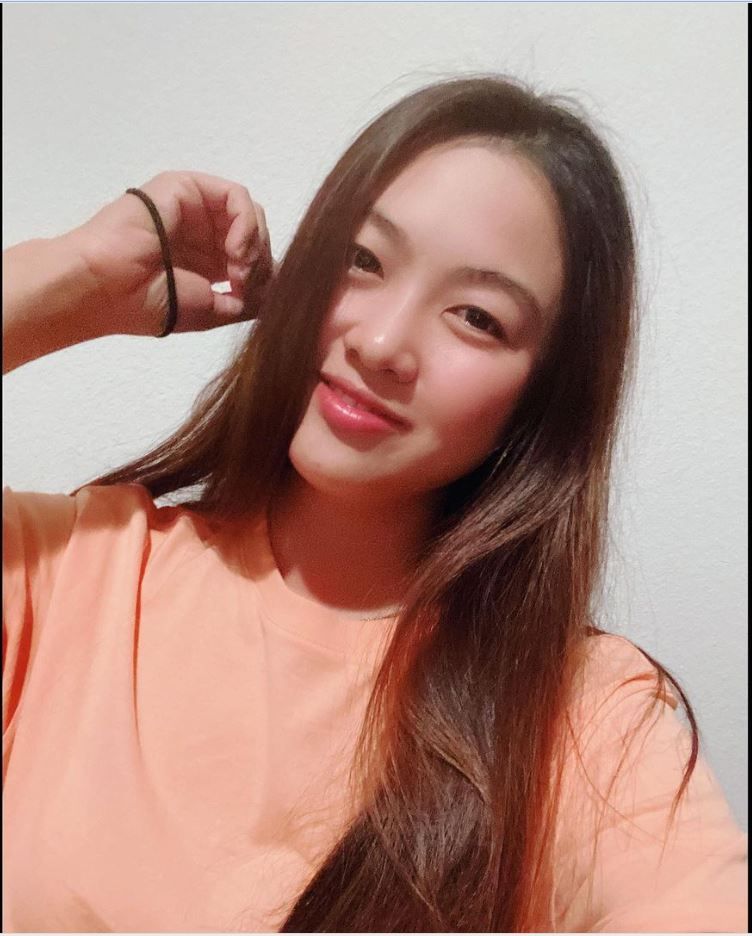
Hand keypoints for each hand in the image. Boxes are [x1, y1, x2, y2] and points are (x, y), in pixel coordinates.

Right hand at [63, 170, 274, 335]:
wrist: (107, 288)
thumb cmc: (150, 304)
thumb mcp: (212, 311)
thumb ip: (249, 299)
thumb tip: (275, 288)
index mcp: (207, 261)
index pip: (255, 260)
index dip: (263, 279)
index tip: (248, 299)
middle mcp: (204, 233)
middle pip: (257, 236)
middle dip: (261, 264)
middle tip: (244, 285)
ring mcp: (196, 209)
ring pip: (251, 215)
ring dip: (255, 245)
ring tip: (238, 270)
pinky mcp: (188, 188)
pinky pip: (236, 197)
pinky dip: (247, 224)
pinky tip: (235, 250)